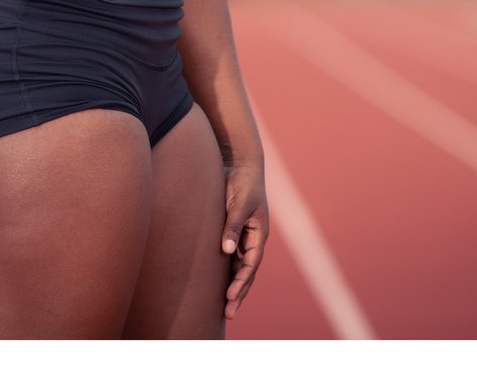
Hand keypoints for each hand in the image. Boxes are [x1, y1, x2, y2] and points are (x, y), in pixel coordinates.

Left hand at [221, 162, 268, 320]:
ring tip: (224, 306)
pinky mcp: (232, 229)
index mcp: (259, 234)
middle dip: (238, 292)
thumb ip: (233, 226)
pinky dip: (226, 270)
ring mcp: (243, 235)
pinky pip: (230, 255)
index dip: (241, 282)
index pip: (251, 264)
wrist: (240, 163)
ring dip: (232, 285)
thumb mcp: (239, 203)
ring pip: (238, 266)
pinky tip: (216, 282)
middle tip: (228, 314)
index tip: (230, 296)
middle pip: (246, 271)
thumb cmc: (242, 182)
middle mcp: (252, 238)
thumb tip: (226, 251)